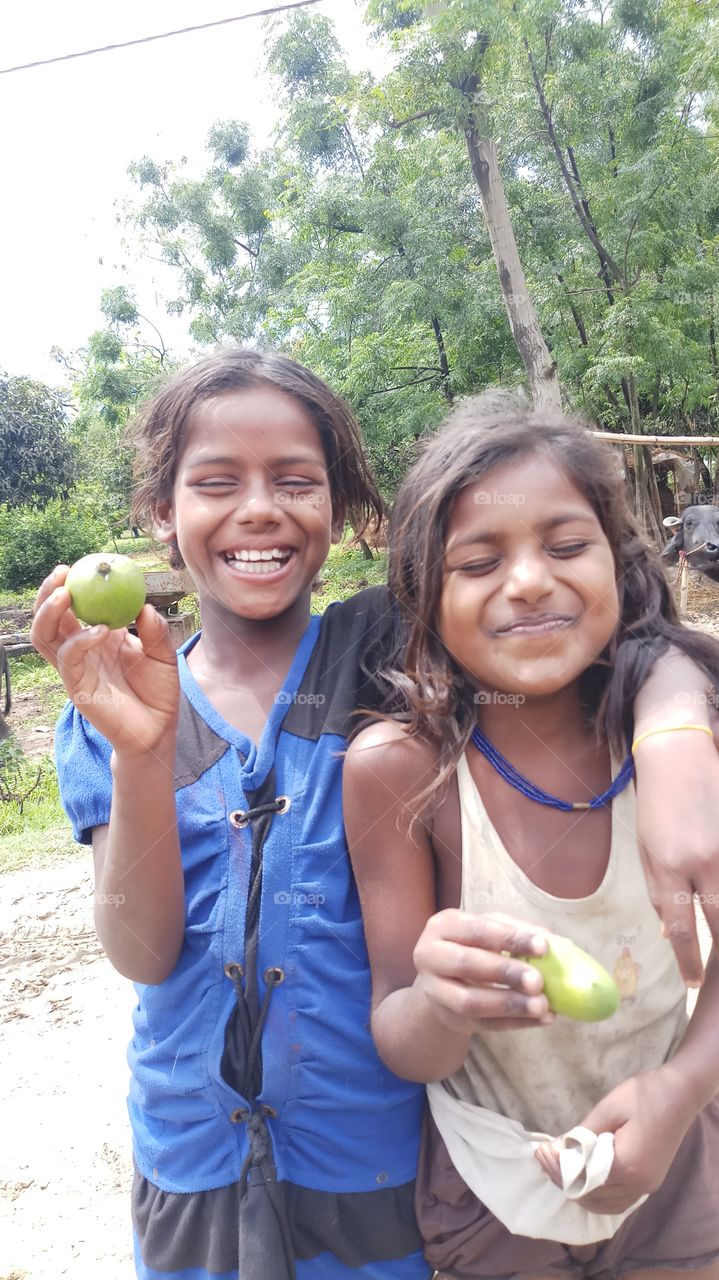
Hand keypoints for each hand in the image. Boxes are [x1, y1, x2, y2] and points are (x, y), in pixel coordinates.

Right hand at [31, 565, 179, 756]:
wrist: (159, 731)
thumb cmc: (159, 692)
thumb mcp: (164, 654)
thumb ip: (155, 630)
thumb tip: (144, 606)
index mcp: (96, 637)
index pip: (71, 608)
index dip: (68, 586)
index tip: (77, 565)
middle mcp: (80, 651)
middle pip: (48, 618)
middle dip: (48, 593)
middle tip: (62, 573)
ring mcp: (75, 669)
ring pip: (44, 637)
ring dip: (49, 612)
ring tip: (64, 594)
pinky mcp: (77, 688)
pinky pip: (69, 658)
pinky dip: (81, 640)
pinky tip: (100, 630)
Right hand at [413, 909, 554, 1032]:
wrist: (443, 979)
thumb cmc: (473, 946)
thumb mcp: (490, 931)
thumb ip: (518, 932)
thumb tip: (557, 944)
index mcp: (443, 926)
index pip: (477, 930)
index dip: (510, 938)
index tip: (543, 946)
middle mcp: (430, 956)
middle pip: (466, 964)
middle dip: (506, 972)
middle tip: (538, 981)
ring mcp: (435, 991)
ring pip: (470, 1002)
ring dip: (509, 1004)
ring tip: (542, 1006)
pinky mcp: (449, 1018)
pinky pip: (482, 1024)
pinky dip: (514, 1023)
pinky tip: (540, 1019)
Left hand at [534, 1069, 693, 1214]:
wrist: (681, 1093)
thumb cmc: (644, 1095)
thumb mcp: (608, 1109)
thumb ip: (582, 1134)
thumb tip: (555, 1150)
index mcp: (627, 1166)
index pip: (581, 1179)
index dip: (557, 1168)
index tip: (540, 1150)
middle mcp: (638, 1184)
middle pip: (590, 1196)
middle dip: (562, 1178)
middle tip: (543, 1156)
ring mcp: (646, 1186)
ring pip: (604, 1205)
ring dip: (578, 1190)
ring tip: (557, 1167)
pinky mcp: (650, 1182)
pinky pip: (618, 1201)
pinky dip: (596, 1195)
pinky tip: (582, 1178)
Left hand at [635, 733, 718, 985]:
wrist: (679, 757)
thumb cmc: (656, 806)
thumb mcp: (647, 850)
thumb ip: (660, 894)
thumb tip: (671, 935)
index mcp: (670, 867)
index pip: (682, 930)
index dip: (688, 962)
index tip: (692, 983)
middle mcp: (704, 862)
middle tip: (716, 978)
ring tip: (718, 944)